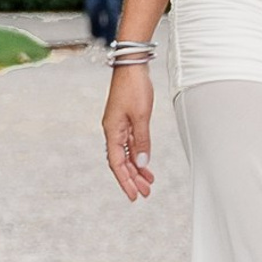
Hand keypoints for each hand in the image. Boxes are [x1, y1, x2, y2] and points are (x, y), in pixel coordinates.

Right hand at [102, 66, 154, 204]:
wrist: (132, 66)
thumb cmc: (134, 87)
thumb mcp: (141, 116)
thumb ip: (142, 141)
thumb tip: (141, 164)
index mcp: (112, 132)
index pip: (116, 164)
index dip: (125, 181)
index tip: (134, 195)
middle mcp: (113, 132)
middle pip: (121, 162)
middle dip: (132, 179)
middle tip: (145, 194)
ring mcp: (119, 127)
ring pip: (127, 154)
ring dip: (137, 169)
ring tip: (148, 183)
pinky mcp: (127, 121)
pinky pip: (132, 144)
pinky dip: (139, 155)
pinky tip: (145, 164)